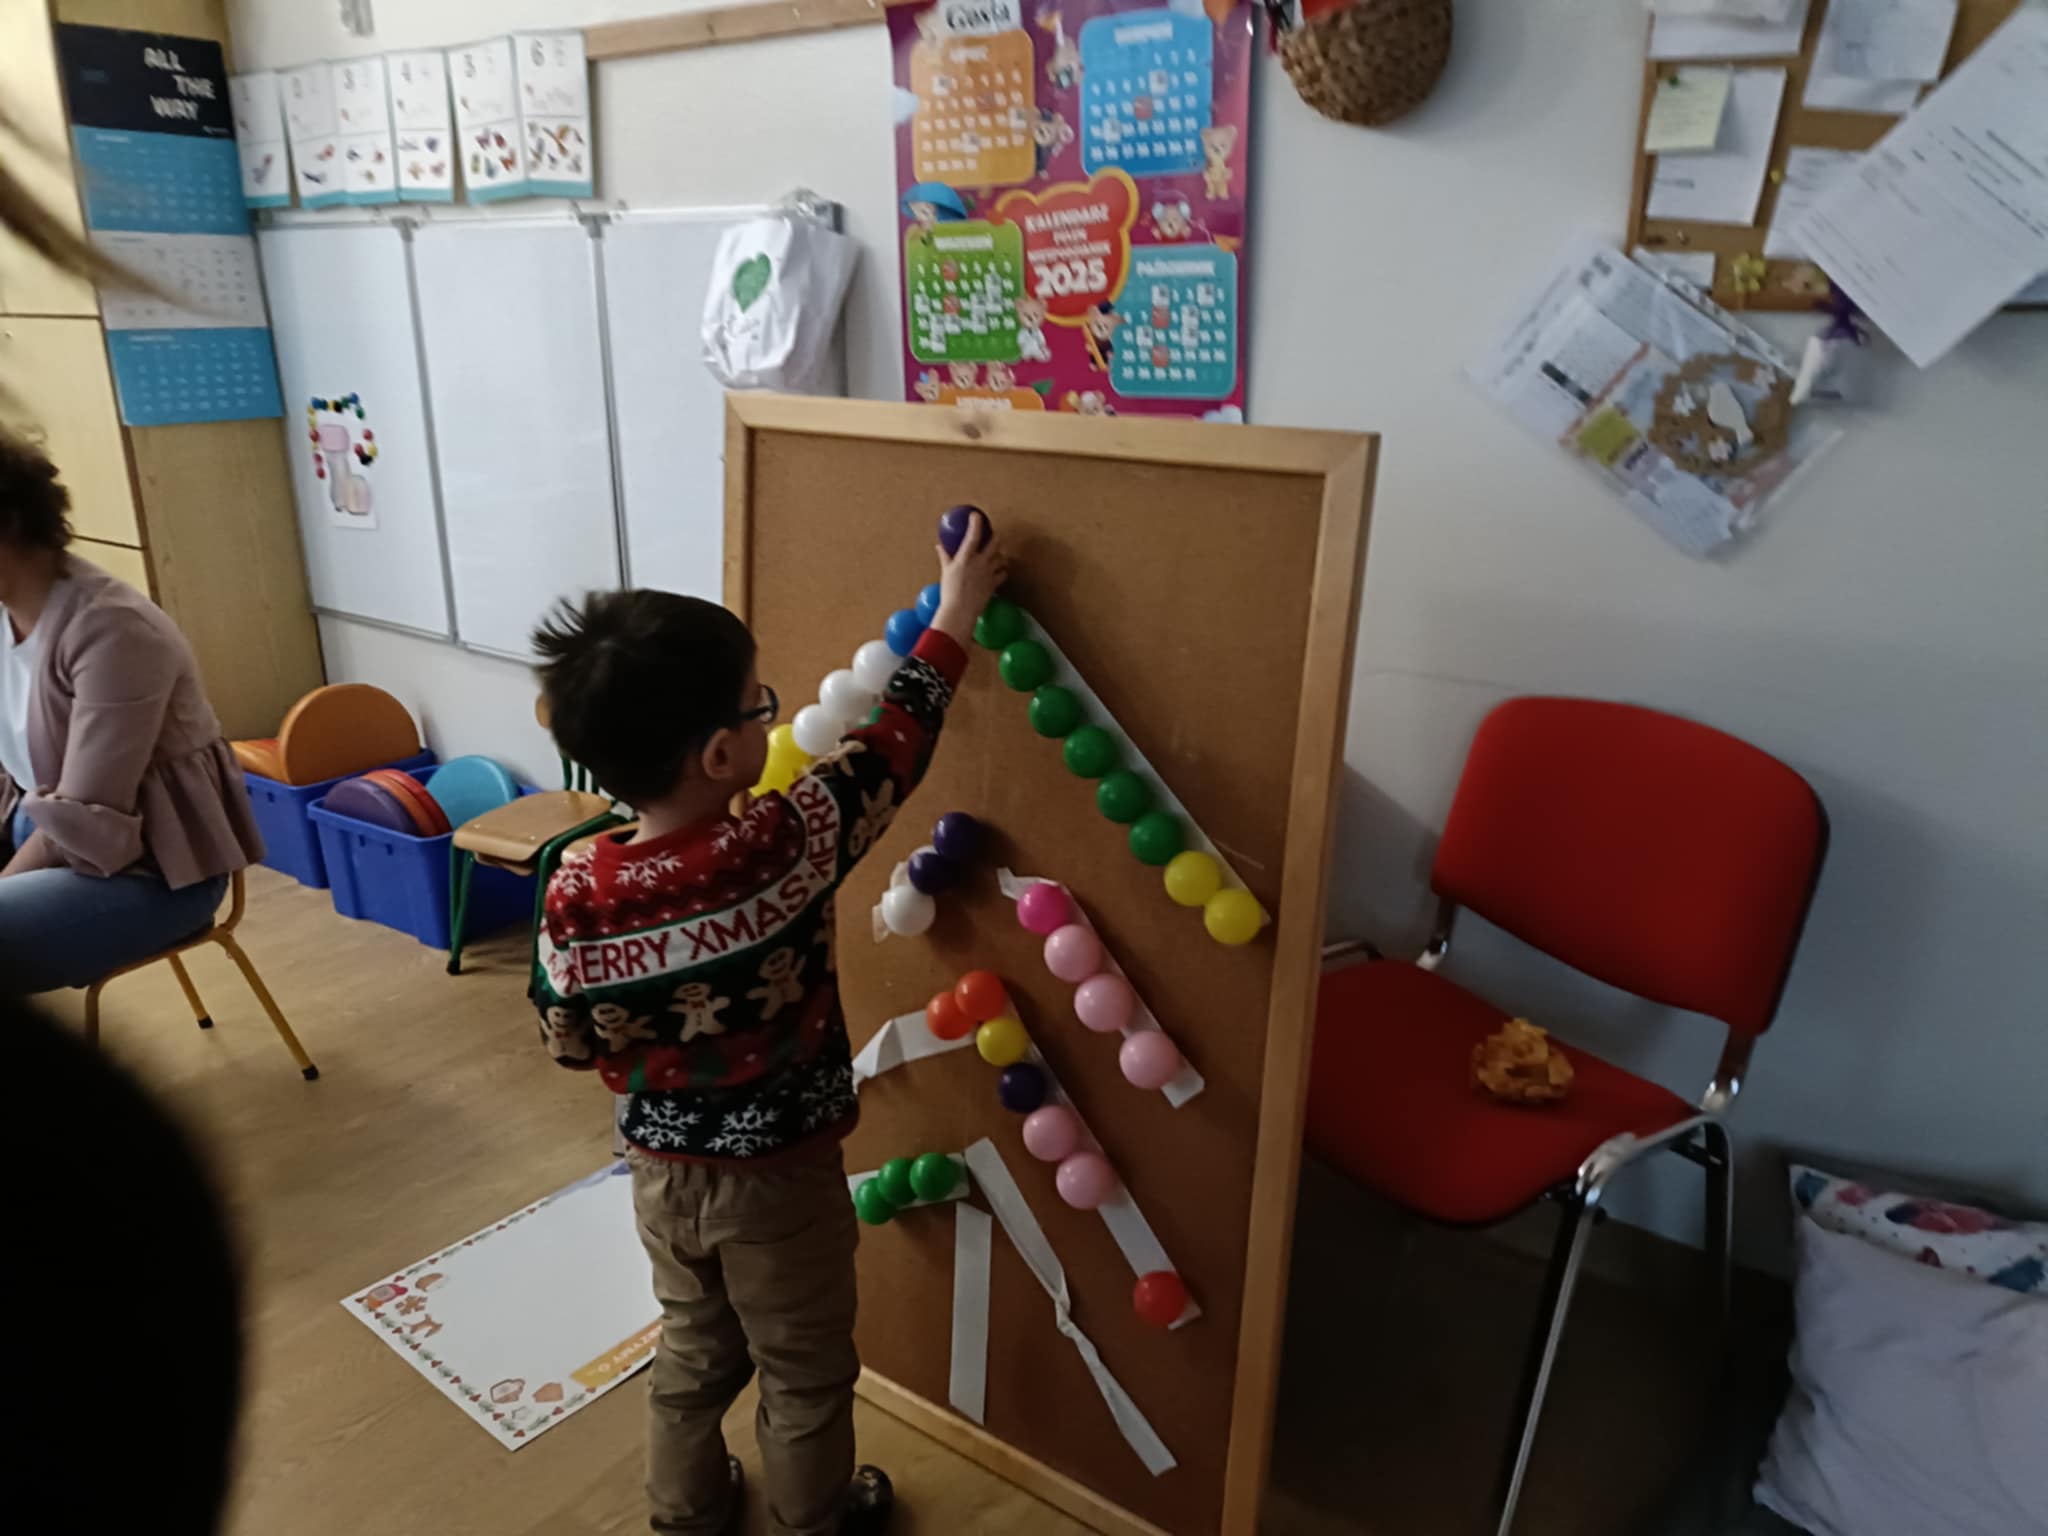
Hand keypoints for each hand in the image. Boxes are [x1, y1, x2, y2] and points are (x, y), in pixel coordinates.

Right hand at [929, 513, 1008, 644]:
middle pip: (994, 543)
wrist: (960, 611)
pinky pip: (1003, 573)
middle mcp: (980, 562)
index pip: (973, 535)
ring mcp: (989, 573)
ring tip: (996, 556)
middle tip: (993, 536)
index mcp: (966, 558)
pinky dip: (1002, 571)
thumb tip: (939, 546)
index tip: (976, 515)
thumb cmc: (949, 592)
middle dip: (995, 537)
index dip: (976, 523)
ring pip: (1001, 557)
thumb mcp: (946, 572)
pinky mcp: (994, 583)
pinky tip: (998, 572)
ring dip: (999, 555)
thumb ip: (945, 557)